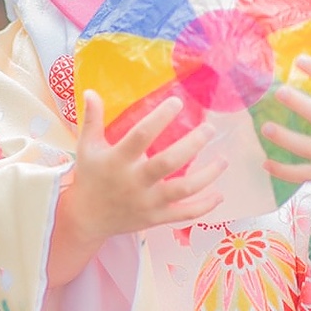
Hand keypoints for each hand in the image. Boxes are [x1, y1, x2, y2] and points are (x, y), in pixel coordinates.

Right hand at [48, 92, 226, 287]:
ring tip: (223, 160)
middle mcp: (134, 182)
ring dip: (207, 175)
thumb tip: (90, 91)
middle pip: (168, 162)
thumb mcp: (87, 147)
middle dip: (192, 144)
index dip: (160, 118)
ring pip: (183, 190)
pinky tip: (219, 195)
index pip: (140, 136)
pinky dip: (204, 207)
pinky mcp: (156, 219)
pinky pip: (184, 214)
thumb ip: (92, 119)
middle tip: (209, 128)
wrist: (87, 218)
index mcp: (117, 160)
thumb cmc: (90, 176)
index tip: (177, 102)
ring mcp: (147, 202)